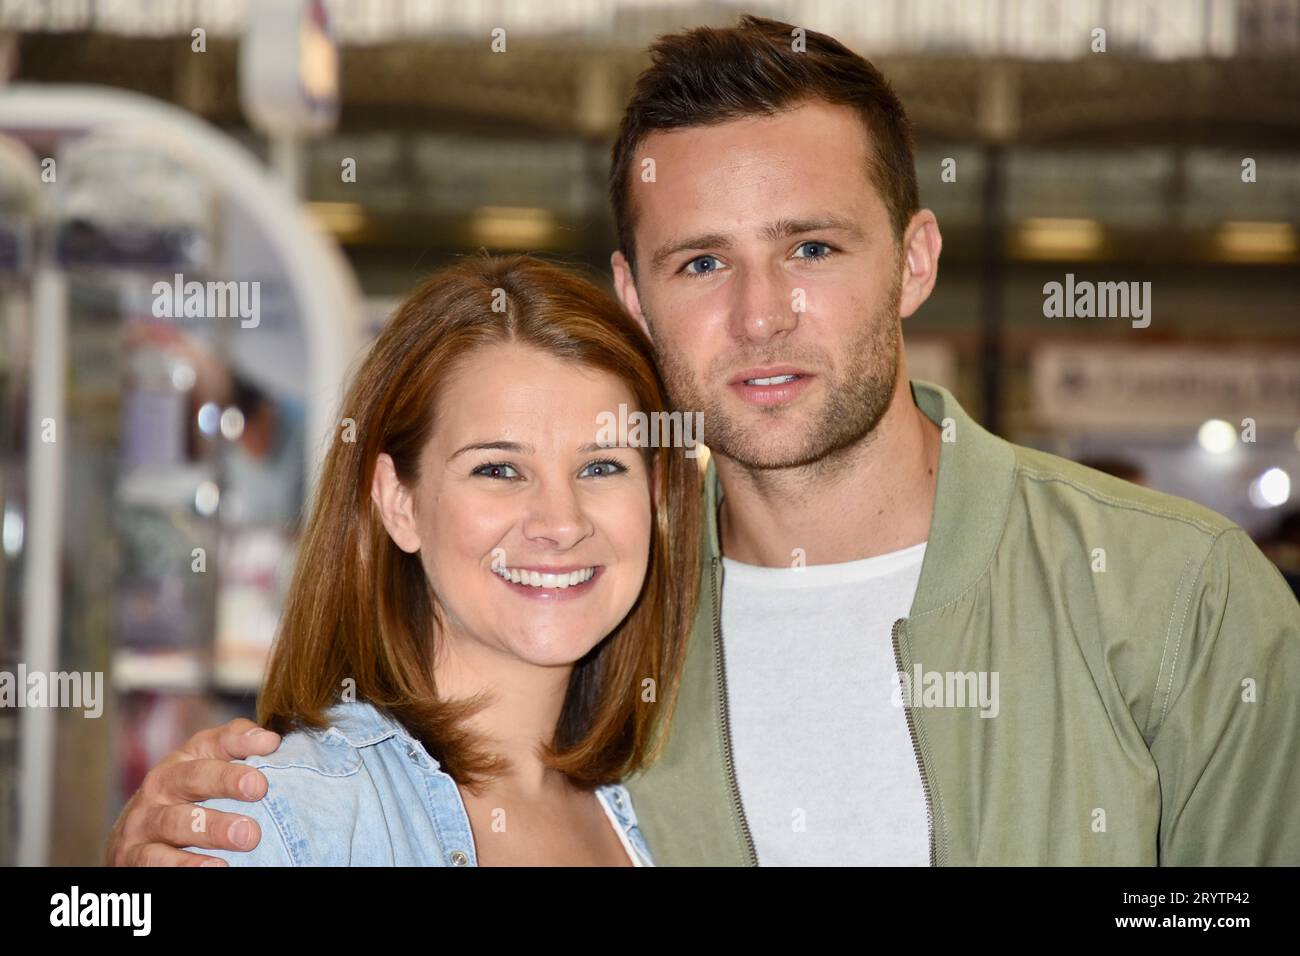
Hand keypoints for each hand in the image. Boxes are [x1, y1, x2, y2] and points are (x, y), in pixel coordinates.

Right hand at [106, 718, 280, 865]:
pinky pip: (158, 861)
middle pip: (192, 777)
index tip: (270, 744)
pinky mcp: (135, 856)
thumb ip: (237, 749)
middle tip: (259, 788)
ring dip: (212, 828)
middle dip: (225, 780)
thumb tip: (269, 740)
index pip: (212, 743)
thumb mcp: (207, 770)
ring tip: (247, 835)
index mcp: (183, 760)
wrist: (130, 841)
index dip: (240, 740)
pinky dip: (186, 865)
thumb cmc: (185, 801)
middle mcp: (160, 786)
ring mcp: (144, 821)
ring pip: (176, 822)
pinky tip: (217, 867)